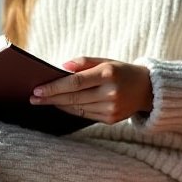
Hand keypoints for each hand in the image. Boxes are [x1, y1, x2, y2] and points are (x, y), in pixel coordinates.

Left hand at [29, 57, 153, 123]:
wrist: (148, 90)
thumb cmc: (121, 71)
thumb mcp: (106, 61)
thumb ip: (84, 62)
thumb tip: (61, 68)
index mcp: (108, 74)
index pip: (75, 83)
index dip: (54, 87)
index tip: (38, 90)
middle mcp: (110, 93)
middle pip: (73, 98)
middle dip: (51, 98)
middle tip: (33, 98)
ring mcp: (111, 109)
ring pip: (77, 108)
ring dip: (58, 105)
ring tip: (43, 101)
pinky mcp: (111, 120)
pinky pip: (85, 115)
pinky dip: (71, 110)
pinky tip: (60, 105)